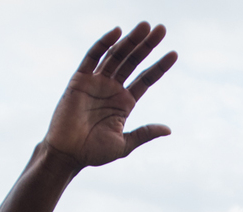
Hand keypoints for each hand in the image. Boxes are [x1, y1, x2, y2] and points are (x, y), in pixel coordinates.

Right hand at [43, 23, 177, 170]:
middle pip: (133, 62)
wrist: (67, 155)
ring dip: (130, 40)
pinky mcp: (80, 80)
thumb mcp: (124, 144)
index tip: (174, 53)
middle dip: (146, 45)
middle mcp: (112, 89)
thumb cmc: (93, 152)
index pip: (146, 79)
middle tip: (161, 29)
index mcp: (124, 103)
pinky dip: (104, 44)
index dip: (159, 66)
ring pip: (116, 56)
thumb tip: (168, 129)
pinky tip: (117, 32)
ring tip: (145, 26)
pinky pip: (92, 57)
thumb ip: (144, 133)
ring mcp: (96, 83)